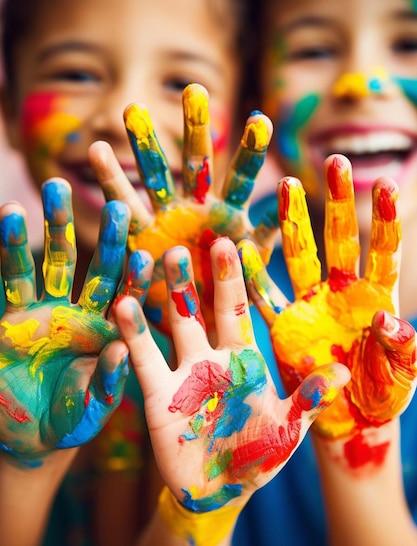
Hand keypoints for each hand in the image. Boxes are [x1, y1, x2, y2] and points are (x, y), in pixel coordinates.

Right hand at [0, 178, 151, 466]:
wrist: (26, 434)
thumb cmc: (67, 423)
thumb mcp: (90, 409)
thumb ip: (107, 384)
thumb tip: (122, 352)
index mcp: (108, 334)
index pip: (126, 298)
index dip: (136, 276)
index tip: (147, 251)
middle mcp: (79, 314)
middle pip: (96, 269)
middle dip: (105, 238)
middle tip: (115, 204)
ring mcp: (44, 311)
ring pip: (51, 264)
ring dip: (53, 228)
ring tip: (56, 188)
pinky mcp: (9, 315)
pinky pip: (10, 278)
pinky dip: (10, 248)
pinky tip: (11, 213)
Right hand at [89, 83, 275, 334]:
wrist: (194, 328)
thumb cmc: (229, 299)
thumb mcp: (252, 272)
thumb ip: (265, 238)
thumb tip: (287, 200)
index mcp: (229, 216)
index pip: (242, 177)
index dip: (249, 152)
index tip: (261, 119)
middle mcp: (197, 210)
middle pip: (197, 163)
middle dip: (195, 128)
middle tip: (194, 90)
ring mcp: (166, 218)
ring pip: (154, 176)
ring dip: (144, 144)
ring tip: (131, 109)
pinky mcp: (140, 236)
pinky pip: (123, 206)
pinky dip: (110, 180)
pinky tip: (96, 149)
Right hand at [113, 237, 348, 510]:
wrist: (221, 491)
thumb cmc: (258, 456)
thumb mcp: (287, 429)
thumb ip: (307, 399)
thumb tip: (338, 374)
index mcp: (244, 358)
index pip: (238, 311)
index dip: (235, 280)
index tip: (233, 244)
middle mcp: (211, 357)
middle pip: (202, 309)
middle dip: (196, 277)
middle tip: (189, 243)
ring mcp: (183, 373)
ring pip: (171, 326)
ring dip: (162, 297)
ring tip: (148, 260)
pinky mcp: (158, 396)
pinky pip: (144, 362)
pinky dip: (133, 337)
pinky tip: (123, 308)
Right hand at [238, 154, 416, 440]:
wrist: (350, 423)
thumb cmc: (383, 397)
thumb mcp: (401, 376)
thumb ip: (401, 347)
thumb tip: (384, 317)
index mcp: (375, 299)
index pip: (383, 252)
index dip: (385, 220)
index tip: (386, 185)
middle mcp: (341, 294)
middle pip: (340, 241)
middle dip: (337, 202)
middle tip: (333, 162)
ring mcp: (311, 307)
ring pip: (301, 258)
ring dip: (293, 224)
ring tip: (287, 186)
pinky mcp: (285, 328)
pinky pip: (266, 300)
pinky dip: (254, 277)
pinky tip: (242, 249)